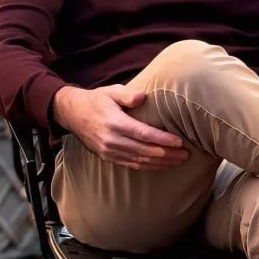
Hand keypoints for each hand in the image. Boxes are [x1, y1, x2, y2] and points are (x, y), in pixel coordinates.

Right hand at [52, 84, 188, 171]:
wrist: (72, 114)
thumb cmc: (96, 100)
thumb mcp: (110, 91)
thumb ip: (127, 93)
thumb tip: (143, 96)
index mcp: (115, 123)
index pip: (144, 134)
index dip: (163, 140)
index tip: (180, 142)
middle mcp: (112, 140)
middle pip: (145, 151)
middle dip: (167, 154)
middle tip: (186, 155)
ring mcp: (110, 151)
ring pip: (140, 161)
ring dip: (161, 163)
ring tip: (178, 162)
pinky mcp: (108, 157)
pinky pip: (132, 165)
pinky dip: (148, 167)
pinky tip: (161, 166)